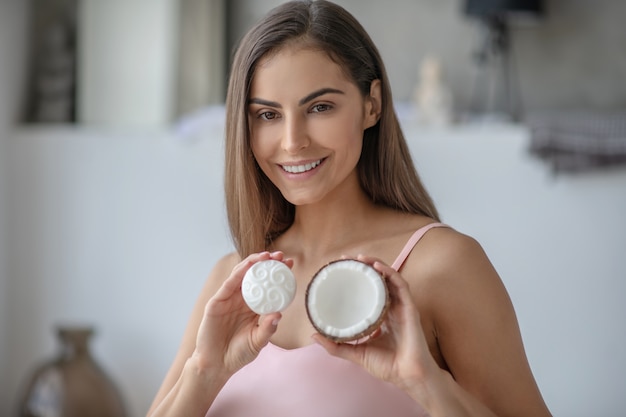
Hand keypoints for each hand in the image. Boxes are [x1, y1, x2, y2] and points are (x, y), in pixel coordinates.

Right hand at [192, 251, 292, 376]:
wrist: (216, 365)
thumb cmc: (238, 354)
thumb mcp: (258, 342)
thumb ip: (268, 329)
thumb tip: (279, 314)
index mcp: (254, 307)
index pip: (268, 286)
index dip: (278, 274)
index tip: (291, 264)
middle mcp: (242, 299)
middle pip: (256, 276)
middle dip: (268, 263)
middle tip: (281, 256)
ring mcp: (229, 299)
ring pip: (242, 274)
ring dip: (254, 262)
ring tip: (267, 255)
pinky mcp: (217, 302)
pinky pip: (229, 283)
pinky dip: (239, 272)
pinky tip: (249, 265)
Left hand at [312, 254, 440, 390]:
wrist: (407, 376)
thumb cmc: (387, 366)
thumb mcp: (355, 353)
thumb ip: (336, 346)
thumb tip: (313, 336)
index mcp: (380, 316)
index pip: (368, 291)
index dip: (356, 278)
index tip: (340, 269)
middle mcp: (391, 308)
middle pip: (378, 280)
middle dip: (365, 266)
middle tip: (348, 258)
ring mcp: (401, 307)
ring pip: (390, 278)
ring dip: (376, 264)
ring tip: (361, 258)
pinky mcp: (409, 308)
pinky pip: (401, 285)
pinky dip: (390, 273)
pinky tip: (377, 267)